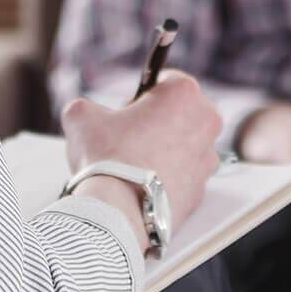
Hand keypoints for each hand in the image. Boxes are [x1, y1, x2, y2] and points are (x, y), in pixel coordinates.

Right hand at [60, 70, 221, 241]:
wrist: (119, 210)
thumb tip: (86, 113)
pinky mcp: (203, 189)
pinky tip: (142, 186)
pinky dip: (167, 179)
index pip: (165, 81)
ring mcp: (208, 158)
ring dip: (163, 151)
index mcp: (185, 93)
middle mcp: (207, 121)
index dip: (141, 95)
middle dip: (156, 122)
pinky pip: (183, 177)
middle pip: (180, 114)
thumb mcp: (81, 117)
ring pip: (184, 146)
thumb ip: (87, 106)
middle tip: (128, 138)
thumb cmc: (106, 157)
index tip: (127, 110)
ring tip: (132, 166)